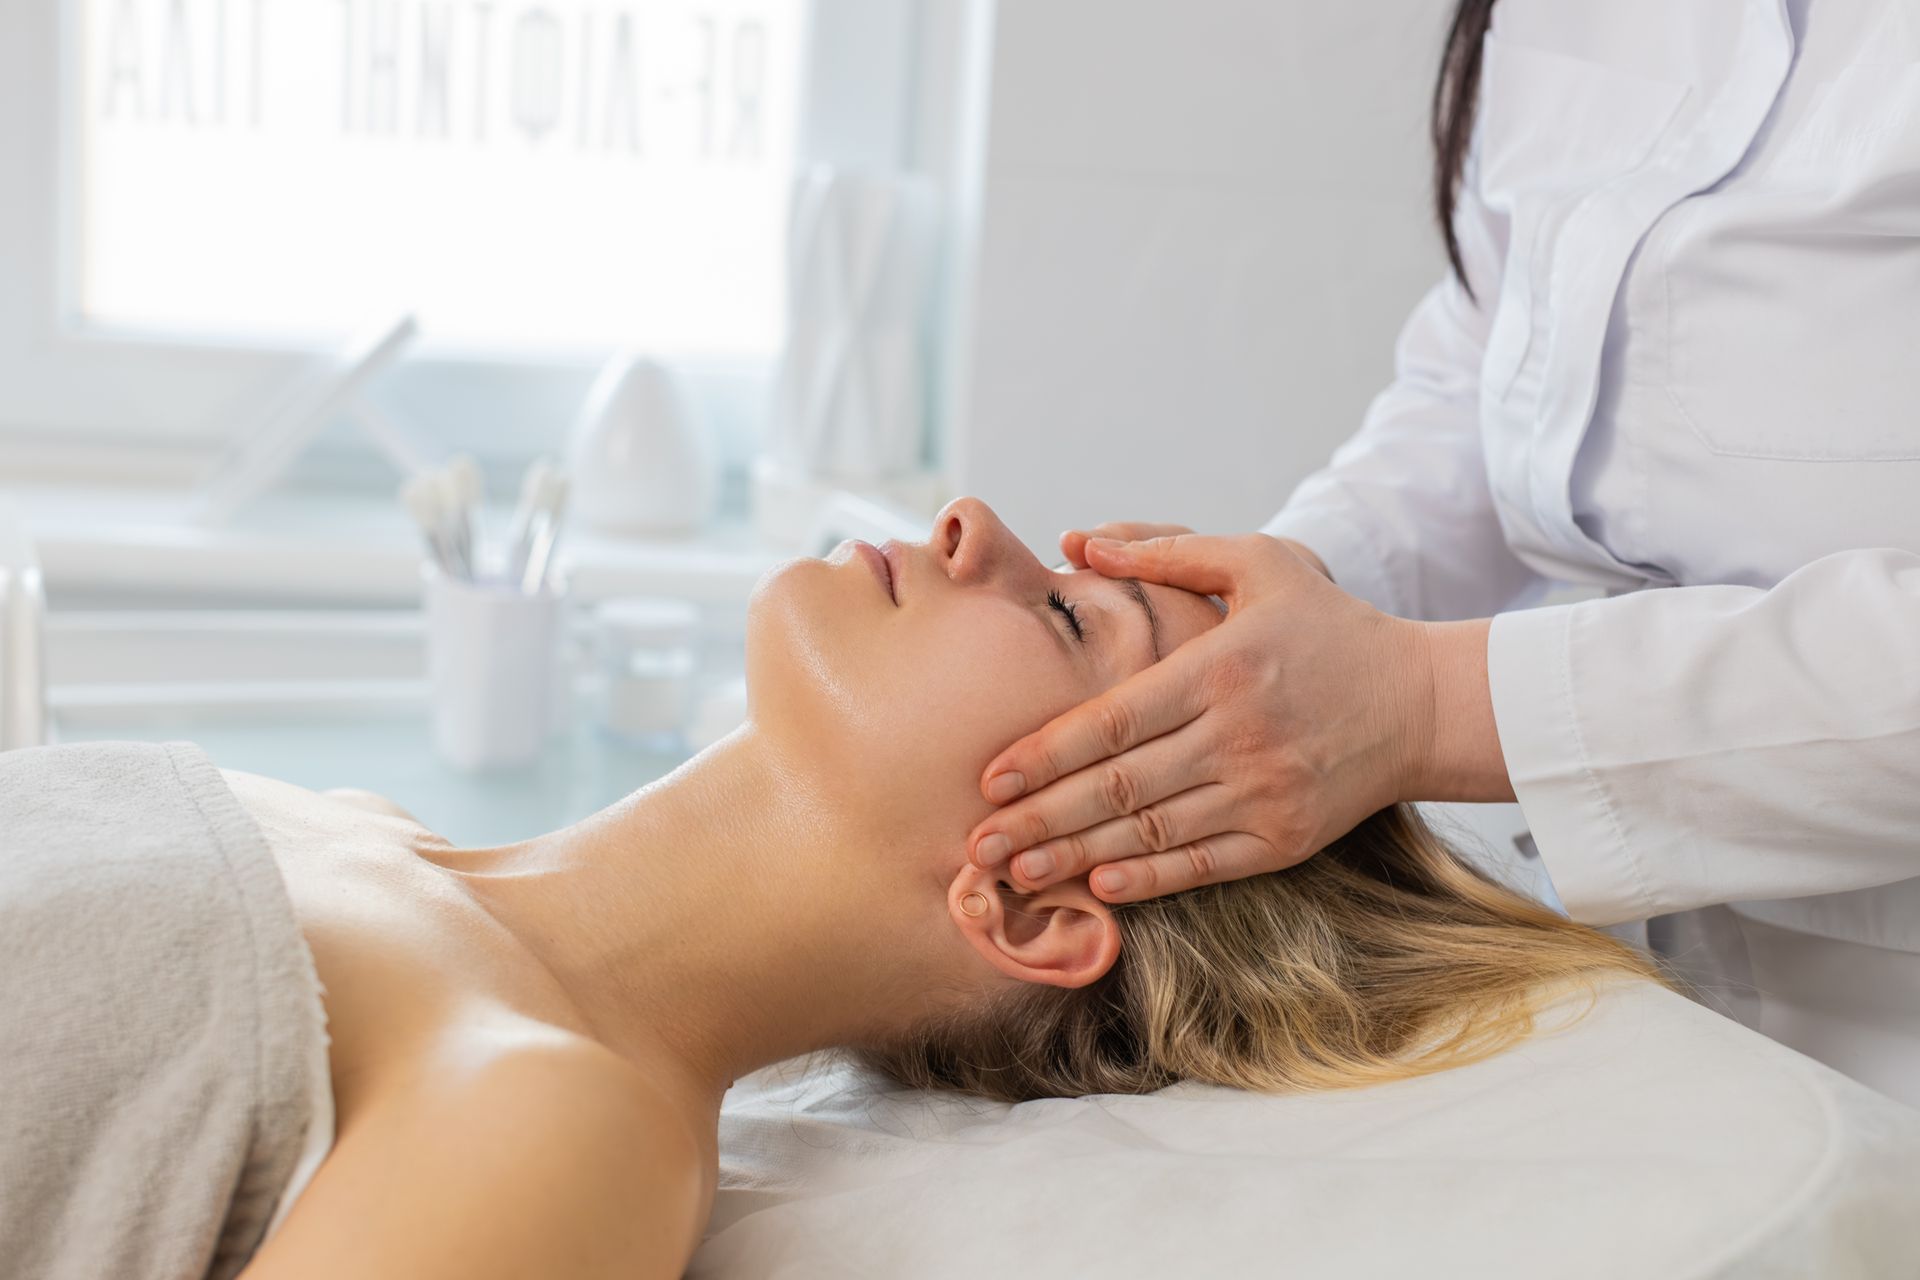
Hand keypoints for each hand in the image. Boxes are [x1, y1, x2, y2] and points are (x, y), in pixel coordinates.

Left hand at [966, 531, 1503, 901]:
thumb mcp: (1260, 562)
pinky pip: (1204, 865)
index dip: (1046, 754)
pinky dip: (1149, 881)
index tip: (990, 777)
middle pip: (1119, 785)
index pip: (1113, 720)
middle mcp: (1237, 734)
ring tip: (1014, 871)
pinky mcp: (1287, 836)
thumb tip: (1080, 541)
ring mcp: (1263, 790)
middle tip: (977, 843)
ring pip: (1152, 832)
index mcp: (1220, 667)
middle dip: (1040, 817)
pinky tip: (1098, 887)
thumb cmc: (1329, 625)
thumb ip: (1168, 551)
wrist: (1423, 701)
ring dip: (1077, 856)